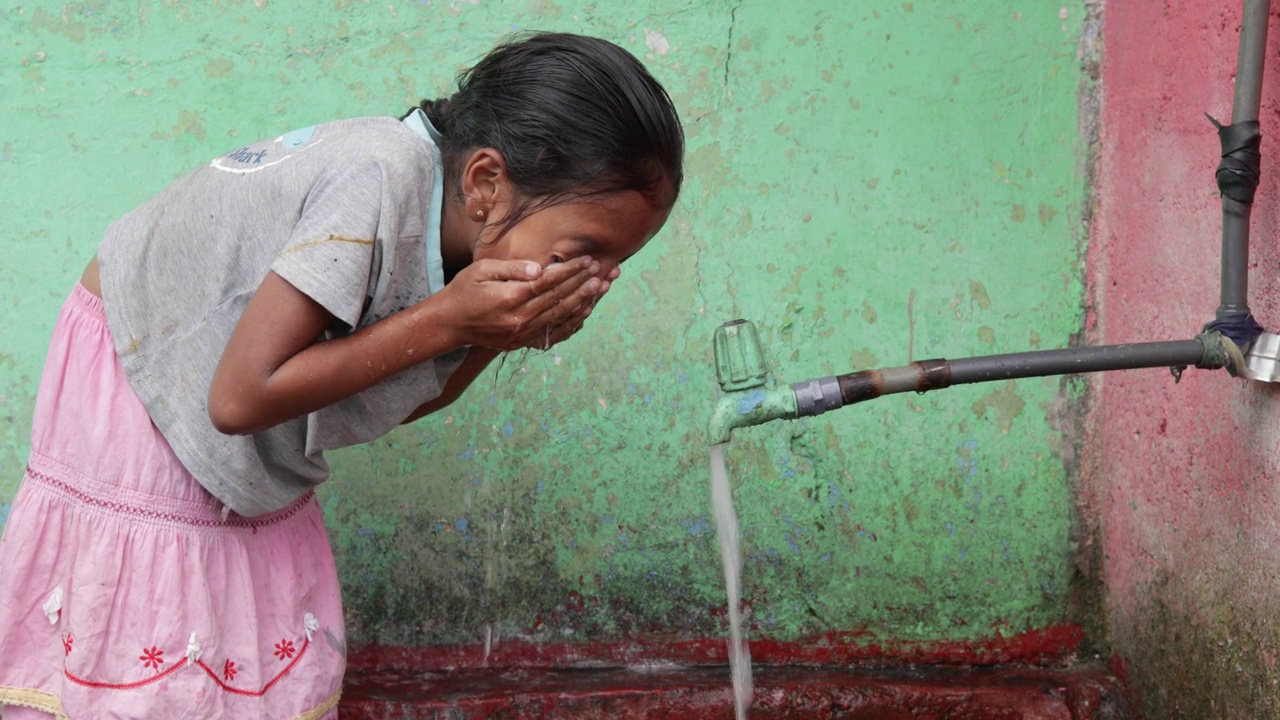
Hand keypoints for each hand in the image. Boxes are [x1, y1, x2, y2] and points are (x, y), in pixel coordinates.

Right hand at [435, 256, 603, 350]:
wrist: (449, 323)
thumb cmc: (464, 290)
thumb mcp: (482, 270)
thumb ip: (512, 269)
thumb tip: (540, 268)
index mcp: (510, 297)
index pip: (548, 282)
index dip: (570, 271)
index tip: (587, 261)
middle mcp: (519, 318)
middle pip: (558, 299)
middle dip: (583, 284)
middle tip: (603, 272)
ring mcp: (522, 333)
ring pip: (560, 316)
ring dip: (583, 302)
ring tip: (601, 288)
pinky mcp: (522, 342)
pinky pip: (553, 332)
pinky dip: (571, 322)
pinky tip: (584, 312)